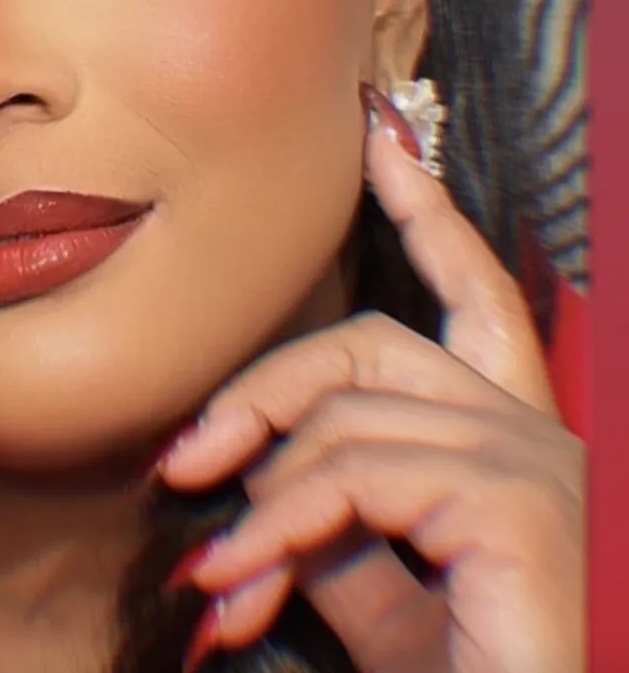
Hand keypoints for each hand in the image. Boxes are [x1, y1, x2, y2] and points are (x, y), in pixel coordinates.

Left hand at [156, 88, 585, 672]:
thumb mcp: (374, 583)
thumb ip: (329, 511)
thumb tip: (249, 465)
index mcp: (507, 436)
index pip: (470, 294)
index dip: (424, 209)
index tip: (379, 137)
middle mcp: (538, 430)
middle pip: (371, 342)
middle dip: (266, 388)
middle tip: (182, 459)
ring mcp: (536, 459)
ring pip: (347, 415)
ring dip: (261, 496)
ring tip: (218, 572)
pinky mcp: (518, 500)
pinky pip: (354, 473)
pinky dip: (280, 523)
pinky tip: (240, 580)